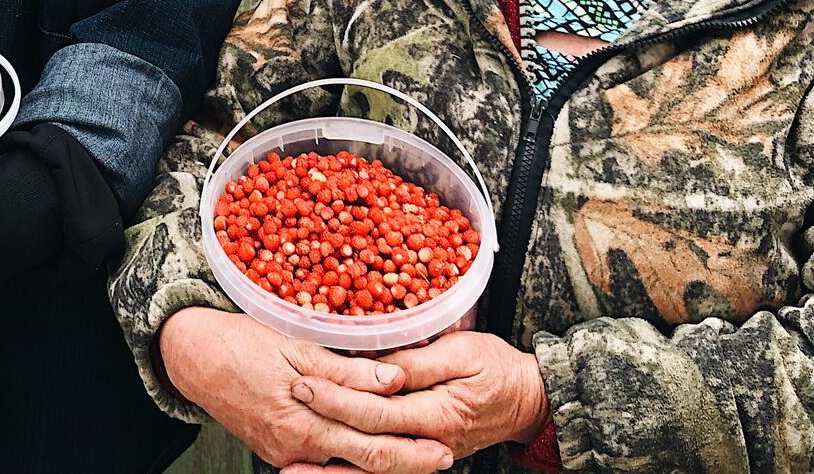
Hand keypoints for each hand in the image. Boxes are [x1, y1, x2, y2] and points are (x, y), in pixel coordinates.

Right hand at [158, 307, 453, 472]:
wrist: (192, 358)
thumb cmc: (240, 344)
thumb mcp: (296, 347)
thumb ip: (347, 370)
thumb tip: (394, 378)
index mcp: (304, 422)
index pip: (370, 440)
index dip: (409, 442)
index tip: (440, 439)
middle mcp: (297, 447)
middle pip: (364, 462)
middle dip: (408, 463)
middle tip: (442, 458)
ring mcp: (285, 454)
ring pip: (344, 468)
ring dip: (381, 465)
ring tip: (415, 458)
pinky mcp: (277, 452)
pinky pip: (321, 465)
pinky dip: (350, 463)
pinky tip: (366, 457)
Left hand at [283, 331, 549, 470]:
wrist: (527, 401)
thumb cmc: (497, 369)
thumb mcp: (464, 352)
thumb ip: (420, 363)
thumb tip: (379, 367)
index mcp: (437, 414)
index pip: (377, 412)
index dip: (338, 398)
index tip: (304, 382)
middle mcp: (428, 442)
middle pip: (366, 441)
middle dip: (323, 424)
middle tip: (286, 407)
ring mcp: (423, 453)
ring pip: (370, 467)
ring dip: (330, 467)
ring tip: (289, 465)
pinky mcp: (418, 454)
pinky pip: (381, 470)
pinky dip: (349, 473)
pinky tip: (321, 471)